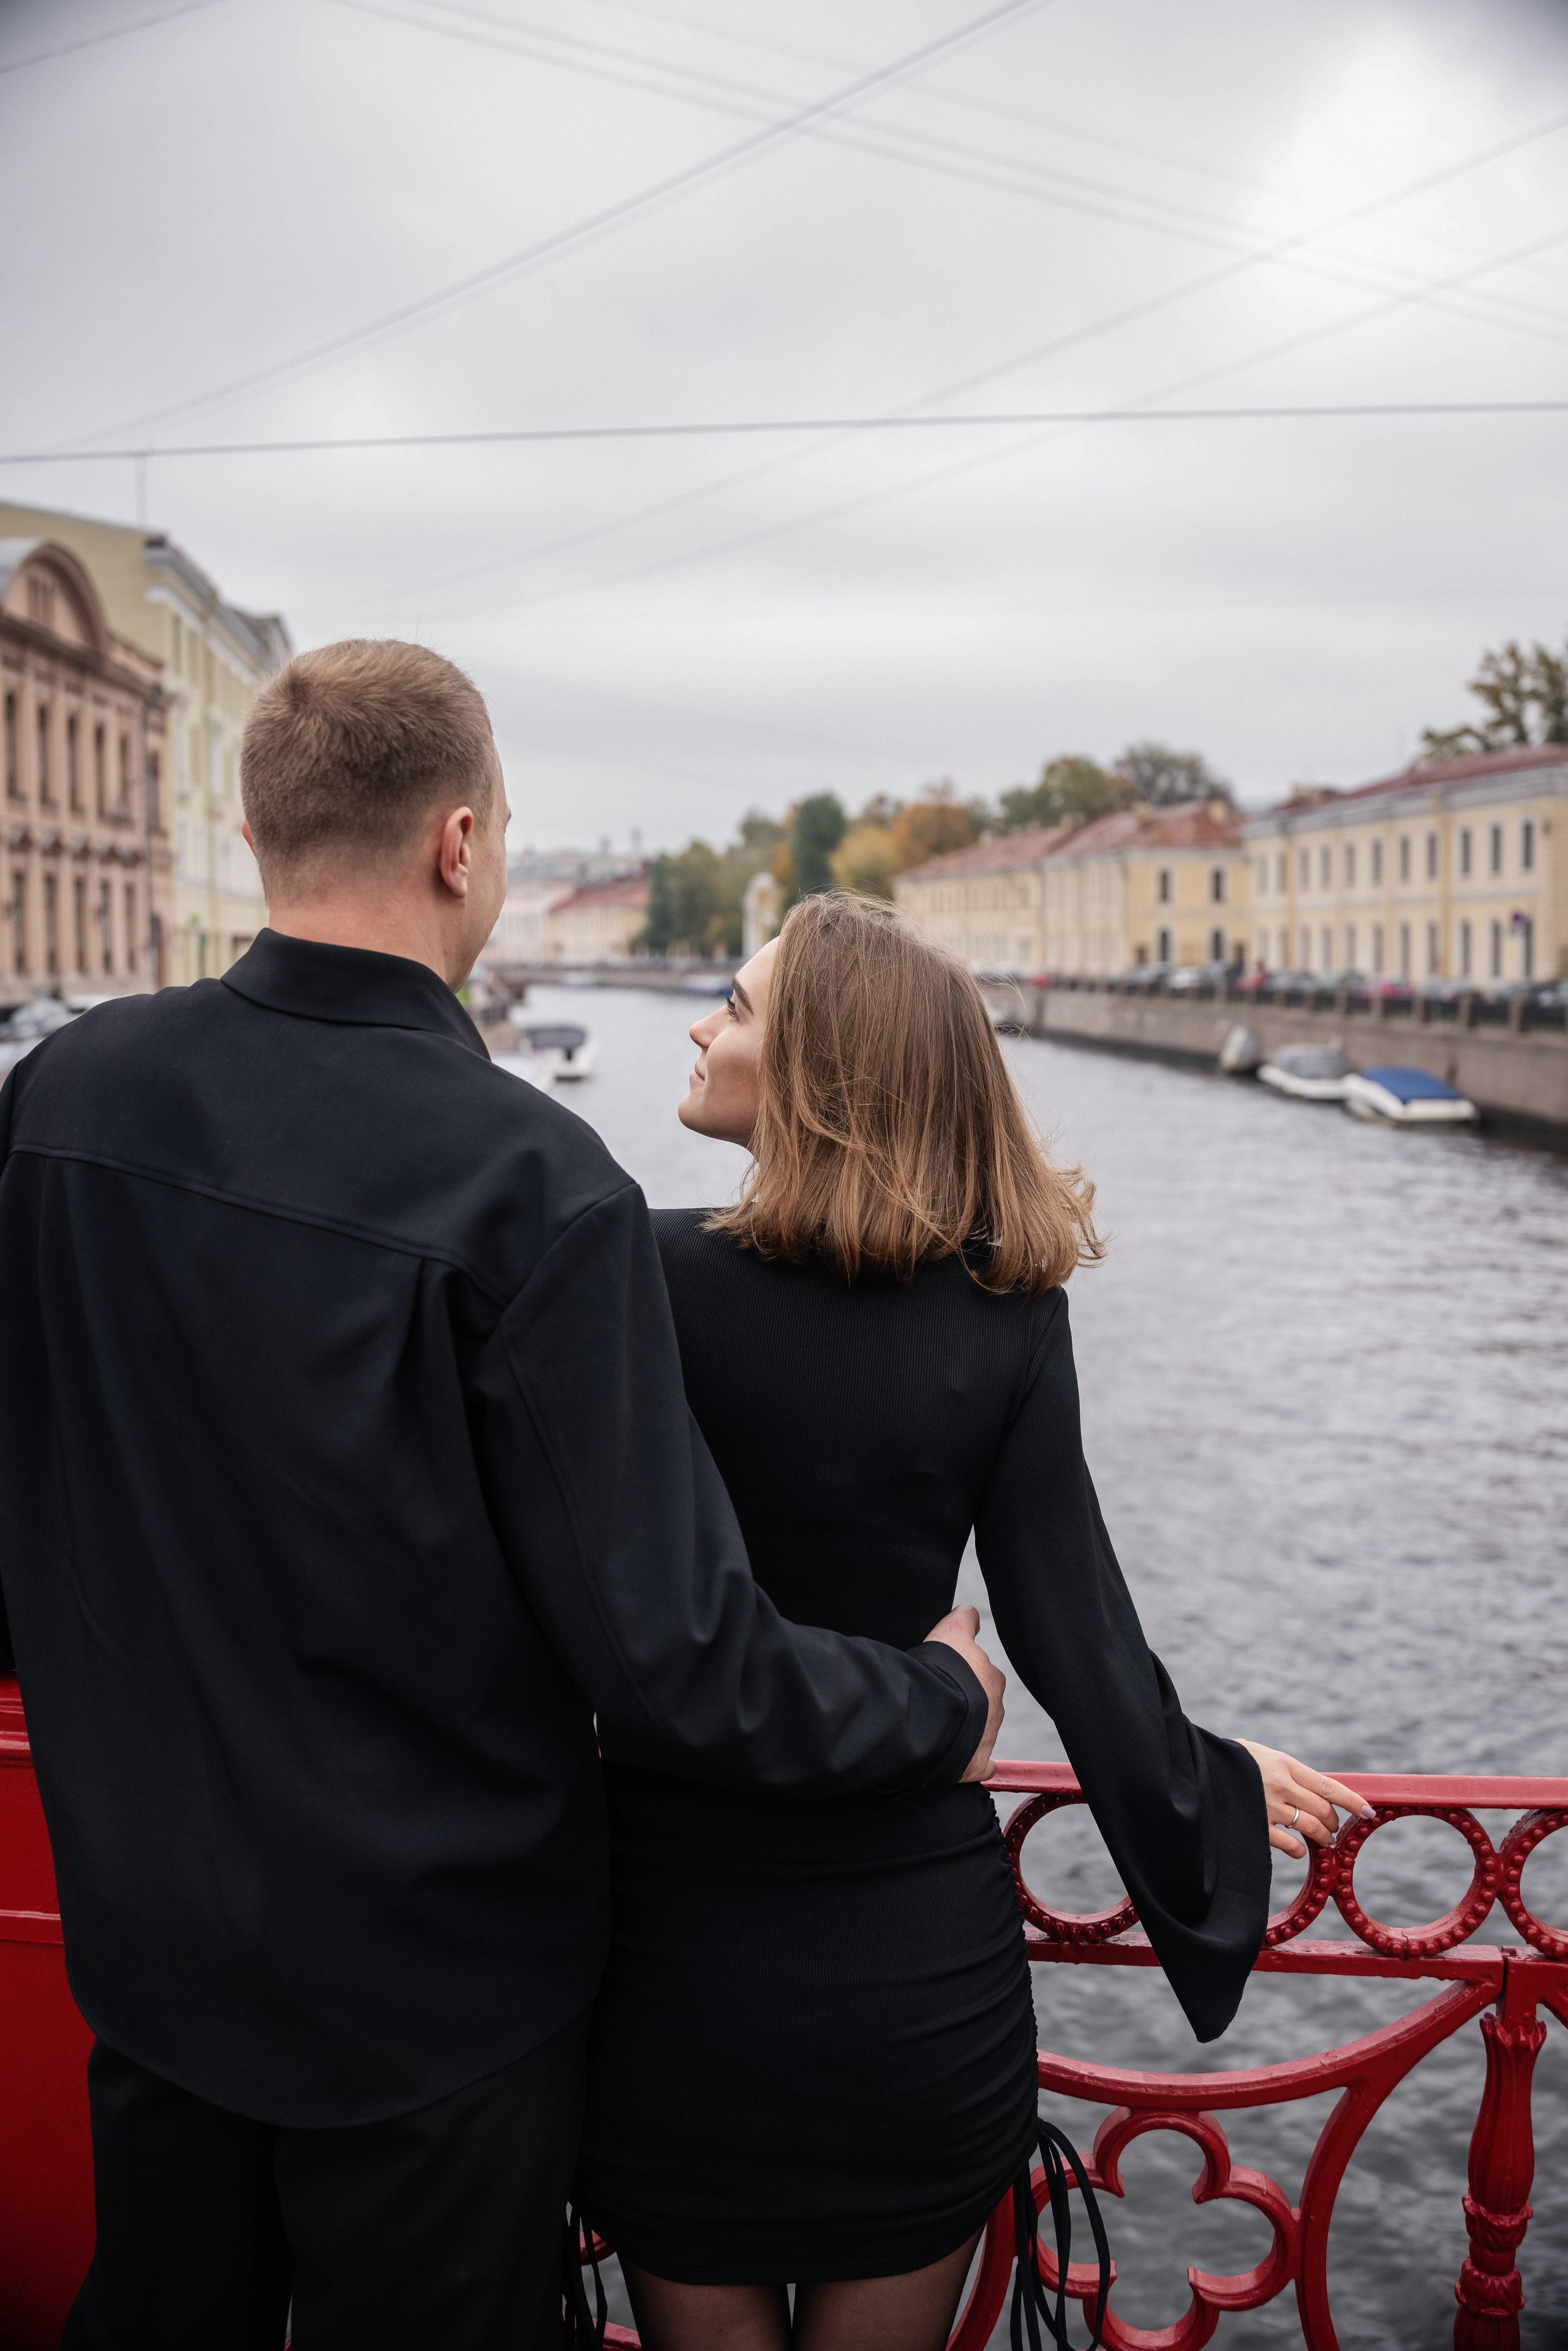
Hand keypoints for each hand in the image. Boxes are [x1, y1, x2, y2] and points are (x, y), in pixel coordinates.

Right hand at [926, 1606, 1004, 1783]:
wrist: (935, 1713)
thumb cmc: (942, 1669)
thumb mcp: (951, 1630)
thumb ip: (964, 1619)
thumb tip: (970, 1611)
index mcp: (993, 1678)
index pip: (984, 1672)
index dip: (966, 1672)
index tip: (952, 1674)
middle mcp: (997, 1706)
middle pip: (983, 1702)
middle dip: (968, 1701)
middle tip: (942, 1699)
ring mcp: (988, 1737)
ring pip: (981, 1731)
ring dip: (965, 1729)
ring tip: (939, 1726)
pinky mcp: (977, 1764)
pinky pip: (979, 1765)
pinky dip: (972, 1763)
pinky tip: (959, 1761)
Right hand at [1237, 1739, 1372, 1859]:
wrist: (1197, 1768)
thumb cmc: (1232, 1761)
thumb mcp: (1263, 1757)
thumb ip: (1288, 1773)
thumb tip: (1314, 1792)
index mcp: (1285, 1764)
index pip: (1329, 1785)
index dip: (1353, 1800)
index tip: (1369, 1811)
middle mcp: (1281, 1785)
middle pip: (1324, 1810)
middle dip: (1334, 1822)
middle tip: (1333, 1826)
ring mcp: (1269, 1807)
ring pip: (1312, 1828)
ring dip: (1323, 1837)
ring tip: (1323, 1839)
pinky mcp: (1257, 1826)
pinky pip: (1289, 1845)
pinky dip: (1299, 1850)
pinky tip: (1298, 1849)